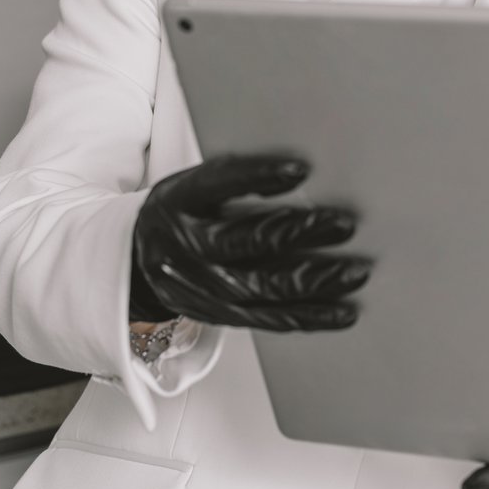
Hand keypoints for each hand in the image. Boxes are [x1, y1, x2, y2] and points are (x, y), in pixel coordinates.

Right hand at [128, 155, 369, 330]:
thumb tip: (306, 172)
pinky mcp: (218, 314)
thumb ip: (238, 180)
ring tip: (355, 272)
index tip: (299, 169)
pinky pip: (267, 319)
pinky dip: (309, 317)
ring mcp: (199, 286)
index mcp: (180, 200)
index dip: (257, 176)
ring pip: (261, 288)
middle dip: (299, 232)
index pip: (218, 183)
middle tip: (344, 224)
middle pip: (245, 241)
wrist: (133, 260)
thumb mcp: (196, 185)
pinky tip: (341, 313)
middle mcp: (185, 246)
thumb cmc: (182, 212)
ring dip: (314, 281)